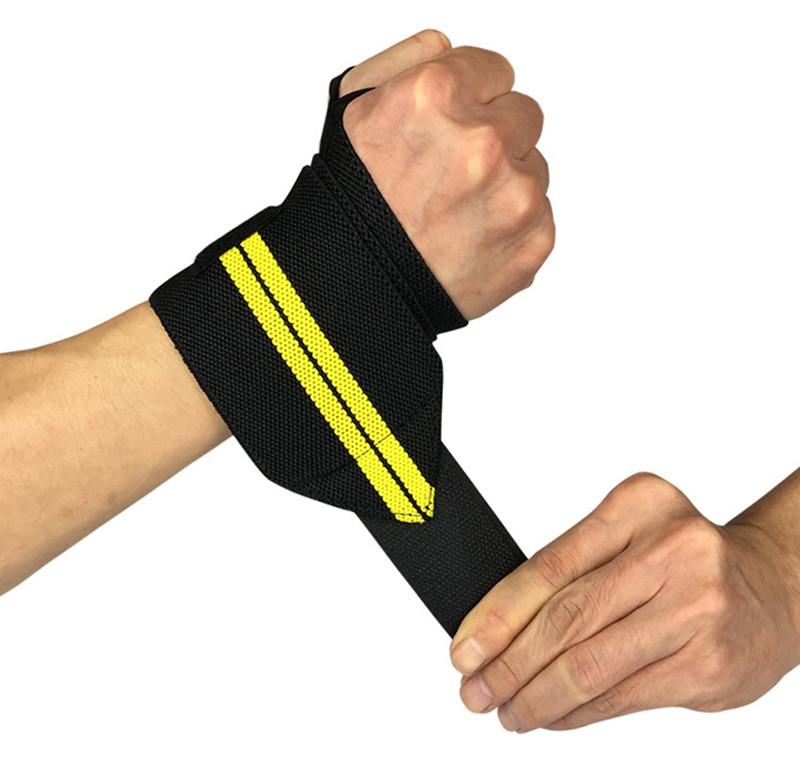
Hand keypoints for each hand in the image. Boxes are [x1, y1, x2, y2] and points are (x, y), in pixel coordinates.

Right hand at [340, 30, 553, 318]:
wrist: (356, 290)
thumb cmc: (352, 208)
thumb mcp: (353, 111)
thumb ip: (405, 61)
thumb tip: (449, 47)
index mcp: (436, 96)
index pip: (495, 71)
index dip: (468, 101)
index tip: (449, 131)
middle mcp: (484, 141)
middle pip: (523, 116)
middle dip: (492, 141)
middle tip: (450, 179)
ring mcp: (515, 195)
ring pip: (535, 168)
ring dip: (504, 187)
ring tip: (455, 217)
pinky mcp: (534, 241)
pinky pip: (539, 216)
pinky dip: (511, 229)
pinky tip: (470, 242)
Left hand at [449, 472, 799, 730]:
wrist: (774, 588)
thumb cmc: (684, 562)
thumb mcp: (630, 538)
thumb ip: (574, 572)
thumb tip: (494, 629)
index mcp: (638, 505)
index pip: (549, 566)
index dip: (497, 614)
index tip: (465, 647)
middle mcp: (670, 549)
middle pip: (566, 616)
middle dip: (509, 662)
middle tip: (474, 689)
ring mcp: (694, 607)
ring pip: (590, 664)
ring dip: (536, 696)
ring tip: (507, 710)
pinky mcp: (708, 663)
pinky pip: (622, 697)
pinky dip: (576, 713)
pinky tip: (552, 716)